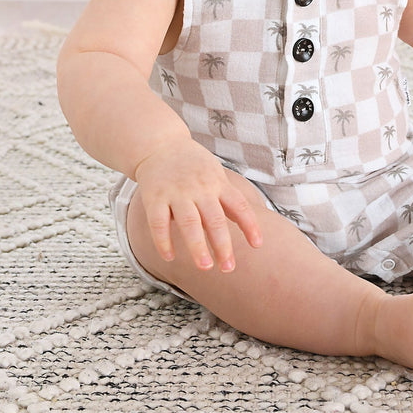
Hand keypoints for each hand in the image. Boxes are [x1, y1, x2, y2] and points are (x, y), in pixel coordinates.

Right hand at [133, 141, 262, 271]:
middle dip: (222, 245)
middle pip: (215, 219)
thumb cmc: (194, 166)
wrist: (161, 145)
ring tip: (205, 267)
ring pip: (189, 223)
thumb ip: (229, 199)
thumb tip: (250, 228)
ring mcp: (177, 193)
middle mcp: (200, 188)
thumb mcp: (217, 175)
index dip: (250, 225)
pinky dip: (163, 241)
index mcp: (218, 184)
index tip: (257, 245)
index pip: (240, 205)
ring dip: (197, 246)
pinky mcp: (155, 197)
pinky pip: (158, 223)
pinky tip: (169, 257)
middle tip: (228, 268)